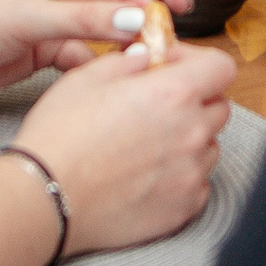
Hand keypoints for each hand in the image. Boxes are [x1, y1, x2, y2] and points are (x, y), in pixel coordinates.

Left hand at [0, 0, 192, 104]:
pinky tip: (112, 75)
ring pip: (108, 14)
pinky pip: (89, 45)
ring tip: (152, 52)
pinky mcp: (48, 40)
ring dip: (129, 31)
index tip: (161, 15)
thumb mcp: (26, 18)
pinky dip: (102, 59)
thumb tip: (140, 22)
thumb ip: (85, 21)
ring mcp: (54, 8)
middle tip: (180, 16)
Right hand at [9, 41, 235, 254]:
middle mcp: (191, 133)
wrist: (44, 198)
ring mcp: (191, 174)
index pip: (221, 67)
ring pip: (209, 146)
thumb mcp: (85, 77)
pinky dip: (181, 175)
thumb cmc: (59, 137)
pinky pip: (198, 183)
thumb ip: (128, 61)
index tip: (173, 67)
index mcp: (172, 93)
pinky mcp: (184, 208)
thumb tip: (148, 57)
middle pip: (218, 106)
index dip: (199, 62)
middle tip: (156, 104)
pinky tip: (147, 173)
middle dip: (194, 99)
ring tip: (147, 143)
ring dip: (188, 138)